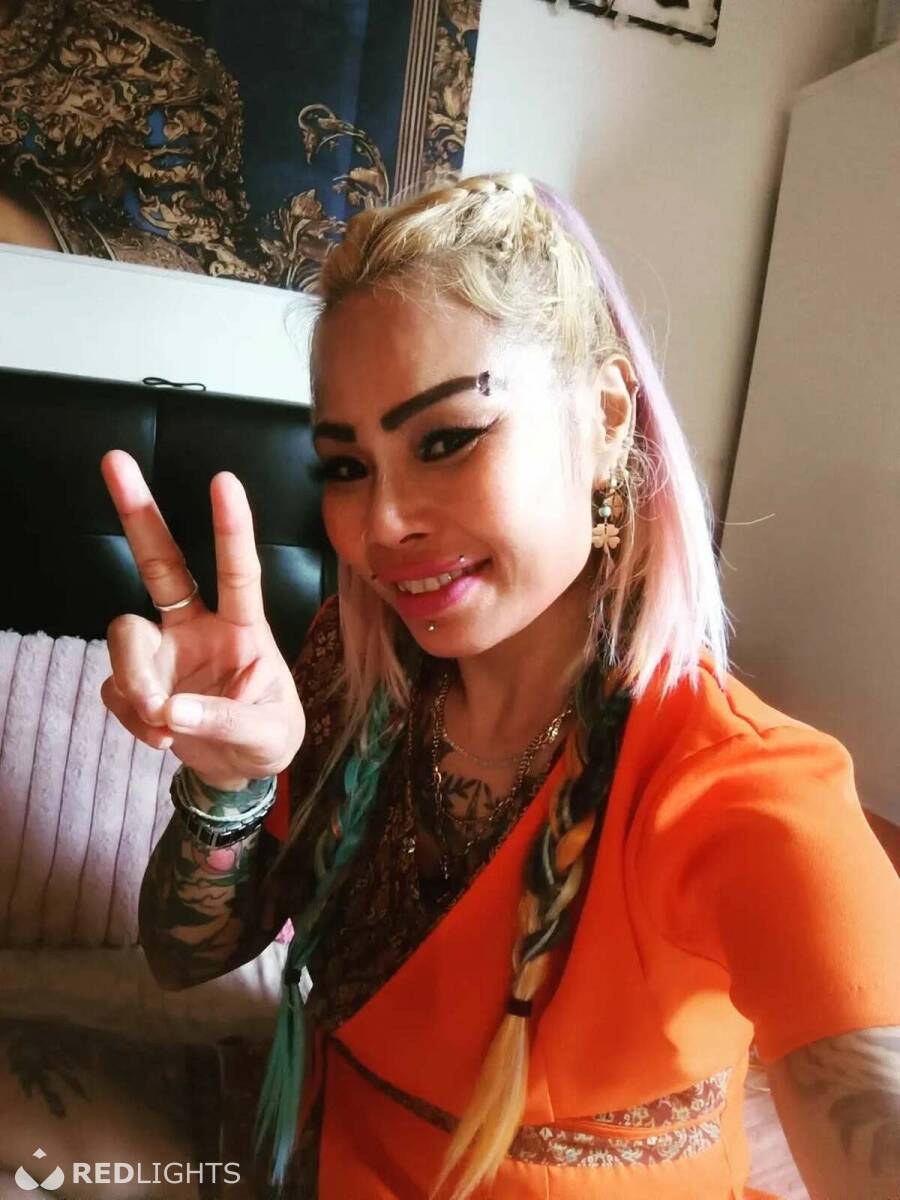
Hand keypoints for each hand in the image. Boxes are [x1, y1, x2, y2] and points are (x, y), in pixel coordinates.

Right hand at [99, 450, 304, 790]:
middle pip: (161, 564)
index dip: (230, 529)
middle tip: (115, 460)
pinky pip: (116, 690)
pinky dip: (134, 719)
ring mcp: (163, 651)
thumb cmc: (267, 735)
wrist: (240, 772)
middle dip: (138, 513)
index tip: (224, 479)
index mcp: (243, 627)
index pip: (238, 572)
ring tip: (162, 723)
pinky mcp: (137, 681)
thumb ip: (225, 720)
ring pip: (125, 636)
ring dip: (135, 679)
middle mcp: (197, 626)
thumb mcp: (267, 734)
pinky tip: (161, 737)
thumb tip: (172, 711)